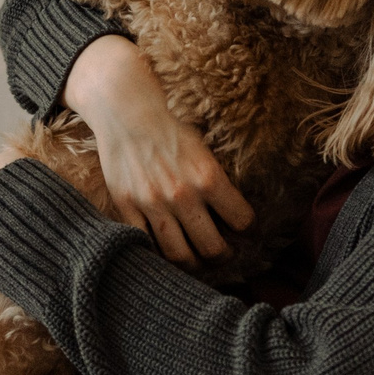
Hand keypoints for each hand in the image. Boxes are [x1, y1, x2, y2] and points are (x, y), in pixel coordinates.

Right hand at [62, 37, 253, 267]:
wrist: (125, 110)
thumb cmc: (168, 127)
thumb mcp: (203, 149)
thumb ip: (216, 181)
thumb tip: (232, 212)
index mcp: (208, 177)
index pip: (242, 220)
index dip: (247, 229)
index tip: (244, 232)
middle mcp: (182, 194)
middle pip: (212, 248)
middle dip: (223, 255)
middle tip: (223, 254)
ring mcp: (152, 203)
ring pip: (179, 255)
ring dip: (192, 263)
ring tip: (196, 260)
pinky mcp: (127, 206)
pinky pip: (145, 244)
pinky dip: (157, 252)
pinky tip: (165, 249)